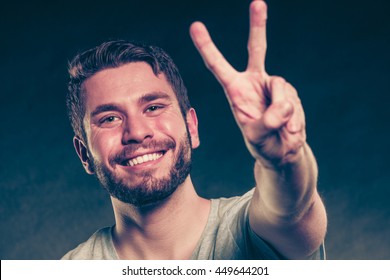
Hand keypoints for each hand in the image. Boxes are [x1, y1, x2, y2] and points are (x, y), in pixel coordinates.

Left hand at [190, 0, 305, 166]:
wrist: (283, 151)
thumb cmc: (264, 143)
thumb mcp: (258, 136)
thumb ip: (268, 121)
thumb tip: (283, 106)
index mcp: (235, 90)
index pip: (218, 66)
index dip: (207, 47)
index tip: (196, 26)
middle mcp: (254, 82)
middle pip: (256, 50)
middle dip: (258, 26)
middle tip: (257, 3)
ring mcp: (274, 86)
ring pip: (281, 88)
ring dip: (282, 112)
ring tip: (280, 129)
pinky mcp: (290, 92)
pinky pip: (294, 101)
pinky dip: (294, 118)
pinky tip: (290, 128)